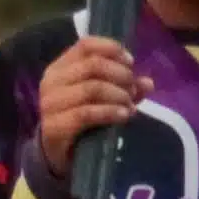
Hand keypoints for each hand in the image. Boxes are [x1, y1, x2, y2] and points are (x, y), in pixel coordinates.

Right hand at [31, 36, 151, 188]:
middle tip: (133, 89)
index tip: (131, 63)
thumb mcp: (103, 98)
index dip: (111, 49)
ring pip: (92, 88)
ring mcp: (50, 103)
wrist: (59, 153)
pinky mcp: (54, 126)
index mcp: (60, 67)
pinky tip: (124, 115)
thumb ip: (124, 87)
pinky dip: (110, 112)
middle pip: (92, 65)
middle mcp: (52, 81)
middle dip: (120, 75)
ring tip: (130, 105)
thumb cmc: (81, 119)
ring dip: (118, 95)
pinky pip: (86, 113)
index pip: (85, 45)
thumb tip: (148, 83)